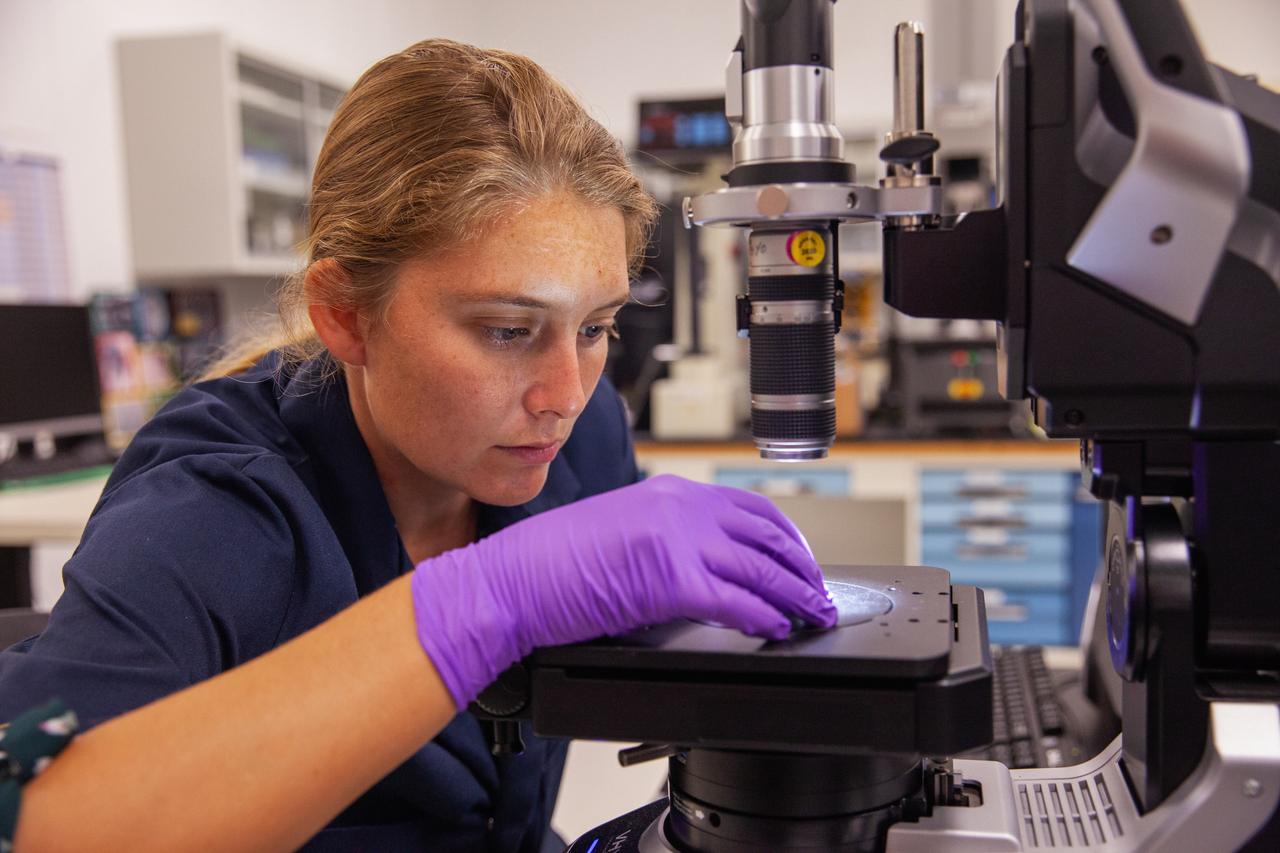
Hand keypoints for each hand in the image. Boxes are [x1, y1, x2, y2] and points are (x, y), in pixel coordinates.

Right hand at [410, 474, 836, 705]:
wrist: (512, 580)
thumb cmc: (552, 563)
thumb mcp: (621, 532)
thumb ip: (667, 538)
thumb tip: (708, 568)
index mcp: (669, 493)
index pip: (750, 508)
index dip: (787, 537)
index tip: (801, 560)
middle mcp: (680, 507)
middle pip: (766, 535)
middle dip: (801, 568)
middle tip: (818, 593)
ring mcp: (677, 539)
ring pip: (761, 568)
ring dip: (794, 595)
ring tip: (811, 615)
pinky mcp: (671, 579)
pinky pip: (738, 600)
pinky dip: (765, 617)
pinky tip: (776, 629)